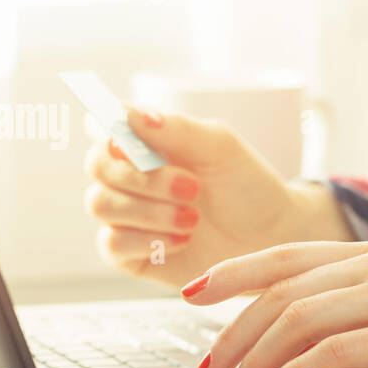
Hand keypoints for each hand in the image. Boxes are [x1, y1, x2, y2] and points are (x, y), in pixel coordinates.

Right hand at [82, 108, 351, 287]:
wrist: (271, 236)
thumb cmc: (247, 185)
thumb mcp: (221, 148)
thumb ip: (177, 128)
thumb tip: (129, 113)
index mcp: (145, 143)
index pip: (100, 126)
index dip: (104, 131)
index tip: (128, 143)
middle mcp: (129, 177)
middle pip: (96, 166)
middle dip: (144, 178)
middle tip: (192, 188)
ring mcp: (127, 216)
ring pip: (100, 204)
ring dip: (149, 211)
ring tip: (193, 219)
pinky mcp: (131, 254)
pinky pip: (111, 243)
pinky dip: (147, 240)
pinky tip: (182, 240)